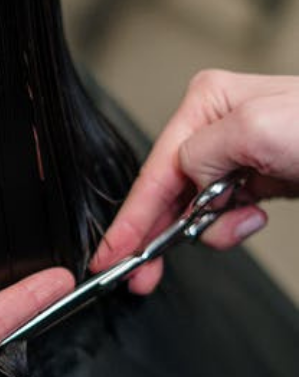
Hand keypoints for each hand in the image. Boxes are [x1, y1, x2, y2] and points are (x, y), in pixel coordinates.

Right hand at [91, 70, 298, 294]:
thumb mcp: (254, 129)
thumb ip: (201, 153)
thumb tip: (188, 180)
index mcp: (208, 103)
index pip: (156, 168)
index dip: (131, 217)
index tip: (112, 253)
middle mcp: (219, 126)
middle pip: (169, 189)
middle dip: (158, 231)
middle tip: (141, 273)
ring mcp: (242, 154)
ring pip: (197, 205)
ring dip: (208, 227)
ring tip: (235, 226)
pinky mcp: (263, 178)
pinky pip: (226, 211)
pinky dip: (231, 225)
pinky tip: (249, 219)